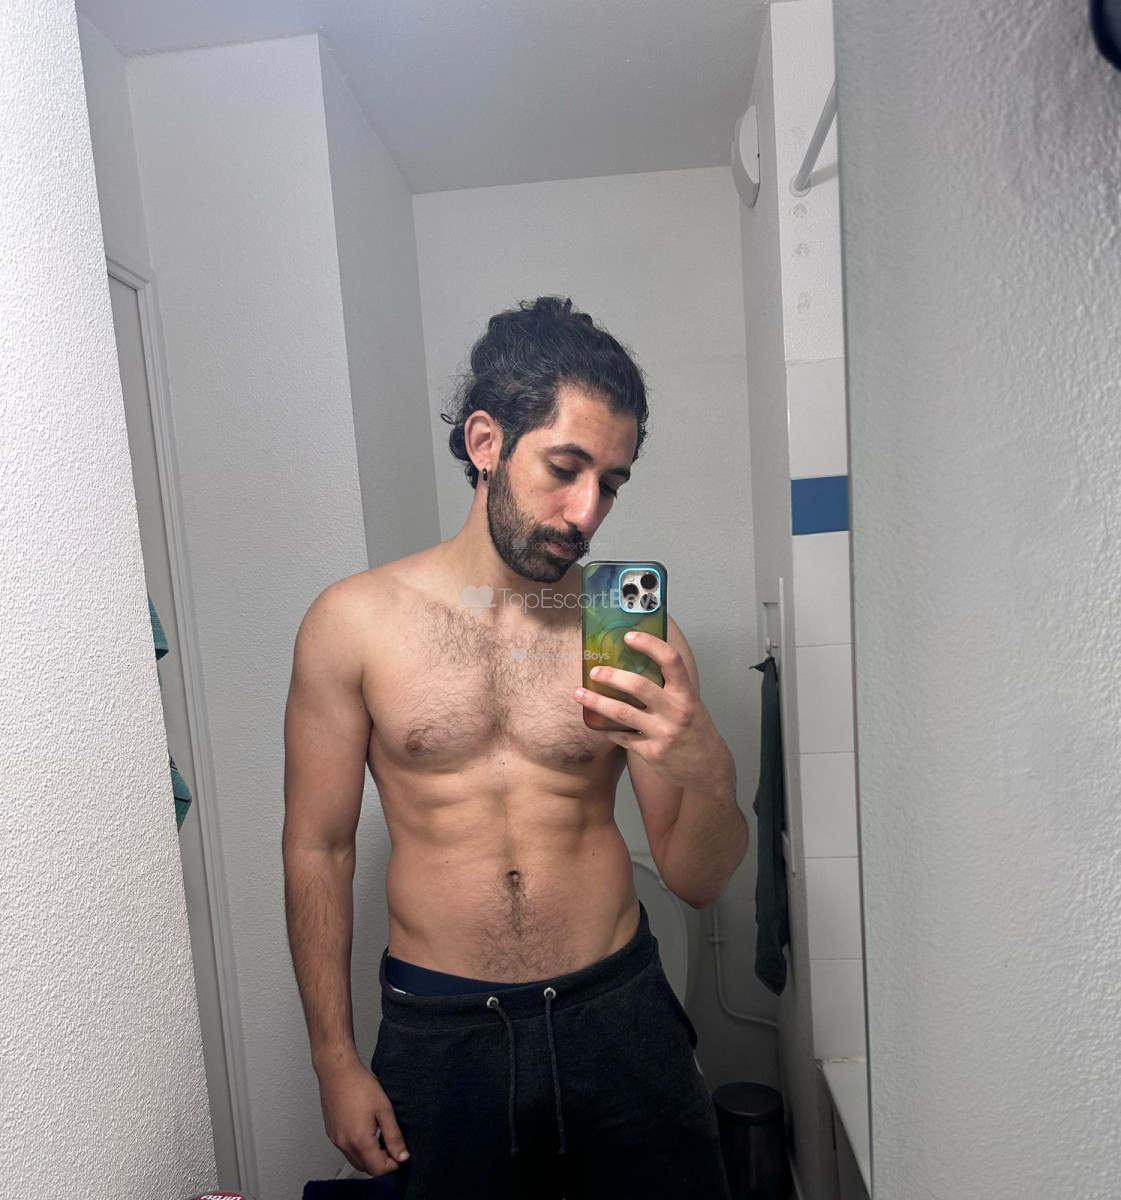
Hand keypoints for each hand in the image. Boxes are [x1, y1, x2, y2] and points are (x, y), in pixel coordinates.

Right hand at [318, 1059, 409, 1177]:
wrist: (337, 1072)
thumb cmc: (361, 1086)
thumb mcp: (384, 1109)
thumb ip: (394, 1136)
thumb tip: (403, 1157)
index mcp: (360, 1141)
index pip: (378, 1169)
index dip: (393, 1164)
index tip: (401, 1153)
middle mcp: (345, 1145)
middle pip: (366, 1168)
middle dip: (381, 1162)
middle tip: (392, 1145)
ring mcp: (336, 1140)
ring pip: (355, 1161)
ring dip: (369, 1157)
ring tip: (380, 1137)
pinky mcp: (331, 1134)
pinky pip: (346, 1150)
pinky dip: (358, 1149)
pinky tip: (366, 1131)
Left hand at [574, 629, 727, 790]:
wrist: (708, 766)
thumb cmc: (695, 729)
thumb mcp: (690, 702)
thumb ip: (669, 686)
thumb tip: (638, 661)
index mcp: (686, 694)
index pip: (671, 660)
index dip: (649, 644)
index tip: (629, 636)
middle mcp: (676, 711)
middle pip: (638, 686)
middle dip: (611, 676)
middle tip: (594, 671)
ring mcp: (663, 733)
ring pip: (622, 713)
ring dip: (597, 702)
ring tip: (580, 694)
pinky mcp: (652, 753)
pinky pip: (622, 737)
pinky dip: (608, 729)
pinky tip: (598, 723)